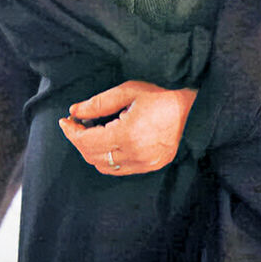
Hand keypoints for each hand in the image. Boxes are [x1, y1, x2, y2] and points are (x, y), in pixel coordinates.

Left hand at [57, 81, 196, 175]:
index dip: (71, 132)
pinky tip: (106, 141)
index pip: (87, 141)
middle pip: (92, 156)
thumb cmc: (161, 94)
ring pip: (104, 166)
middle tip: (75, 124)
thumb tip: (74, 111)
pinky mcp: (152, 166)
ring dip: (91, 151)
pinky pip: (120, 170)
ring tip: (90, 131)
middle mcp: (136, 155)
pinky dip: (107, 159)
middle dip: (78, 140)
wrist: (195, 107)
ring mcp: (146, 164)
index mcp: (128, 135)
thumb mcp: (127, 91)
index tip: (65, 121)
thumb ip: (98, 103)